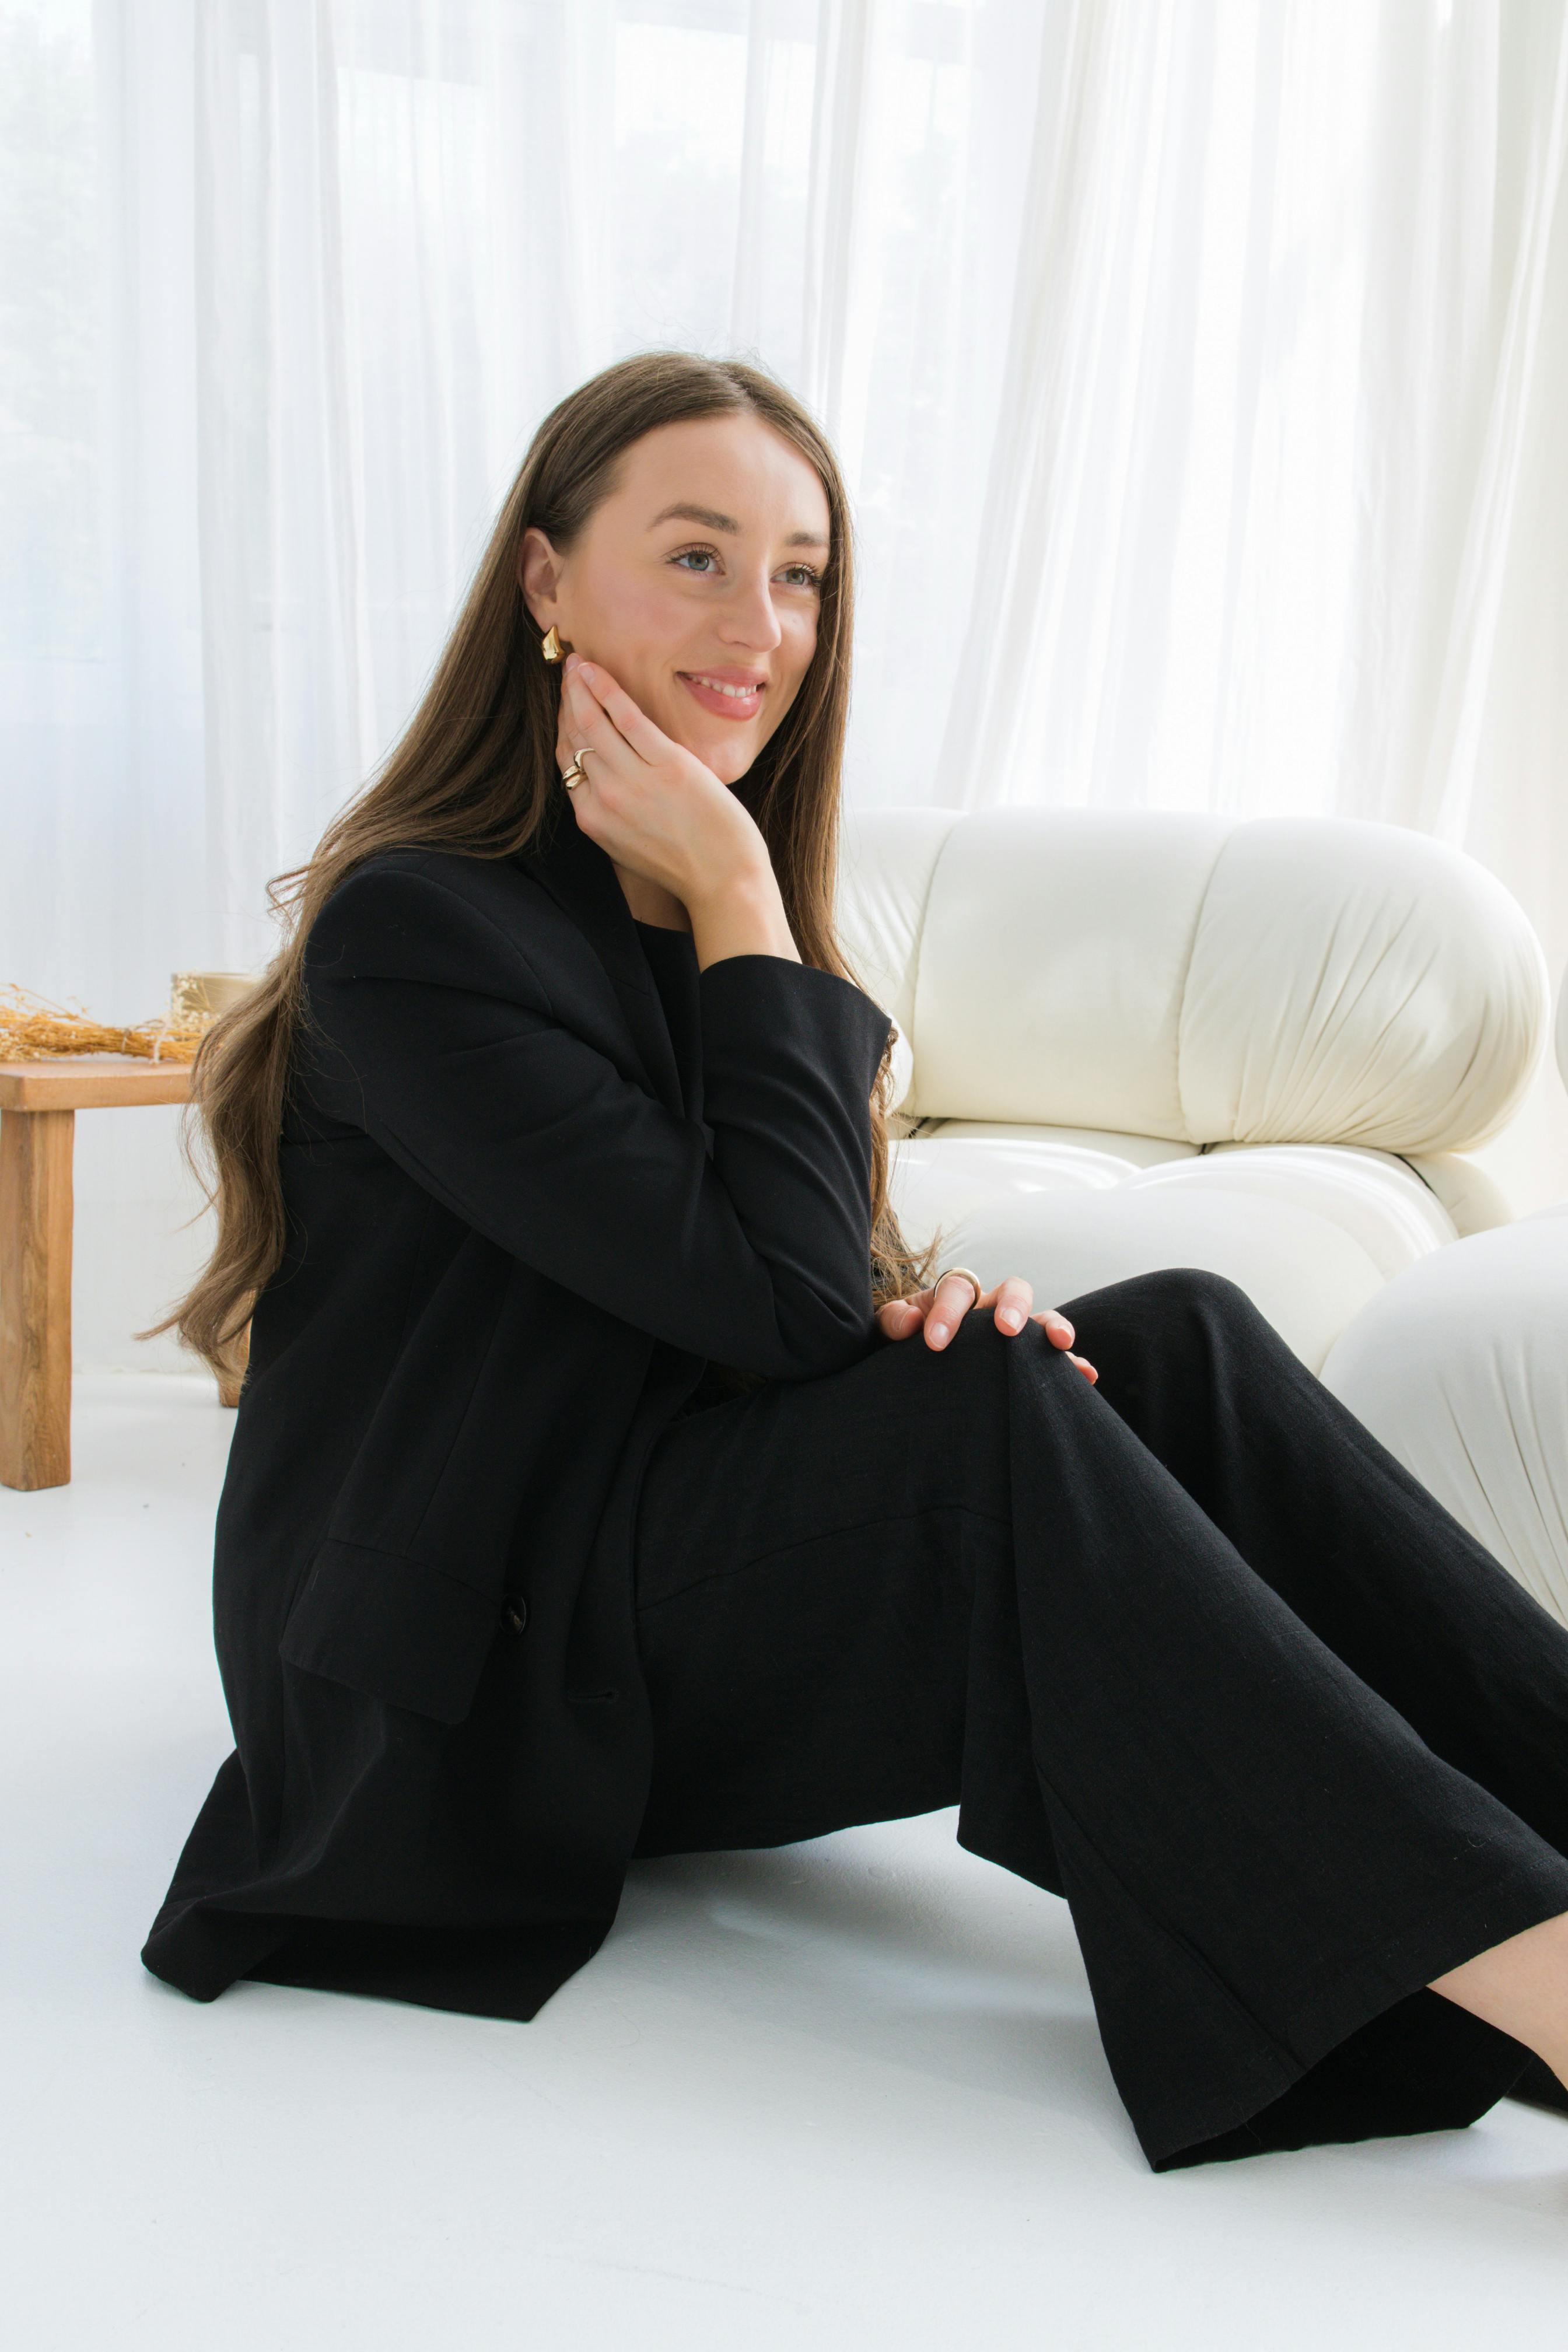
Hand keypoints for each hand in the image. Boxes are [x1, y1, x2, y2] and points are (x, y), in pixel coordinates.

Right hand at [556, 652, 765, 903]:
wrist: (723, 882)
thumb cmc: (686, 865)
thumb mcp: (631, 845)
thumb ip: (611, 813)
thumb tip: (603, 778)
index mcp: (592, 820)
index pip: (567, 761)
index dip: (563, 726)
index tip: (566, 702)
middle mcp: (605, 799)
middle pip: (575, 737)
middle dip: (568, 698)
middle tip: (568, 669)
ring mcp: (633, 782)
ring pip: (593, 723)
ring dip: (581, 686)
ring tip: (579, 663)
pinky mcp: (667, 766)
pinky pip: (628, 719)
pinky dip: (608, 690)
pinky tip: (597, 672)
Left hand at [876, 1272, 1098, 1382]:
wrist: (912, 1358)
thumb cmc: (903, 1340)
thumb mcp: (889, 1329)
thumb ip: (893, 1321)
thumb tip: (910, 1323)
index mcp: (955, 1296)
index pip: (958, 1289)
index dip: (949, 1312)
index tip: (935, 1342)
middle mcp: (990, 1308)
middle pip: (1013, 1290)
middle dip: (1012, 1307)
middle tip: (1005, 1330)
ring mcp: (1012, 1332)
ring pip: (1041, 1319)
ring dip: (1053, 1327)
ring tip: (1061, 1343)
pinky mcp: (1026, 1358)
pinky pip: (1054, 1356)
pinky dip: (1073, 1362)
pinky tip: (1086, 1375)